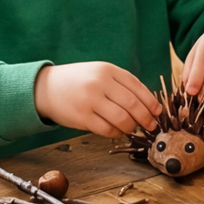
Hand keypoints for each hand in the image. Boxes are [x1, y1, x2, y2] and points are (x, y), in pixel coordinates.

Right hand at [35, 61, 160, 135]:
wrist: (46, 88)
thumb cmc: (78, 82)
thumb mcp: (99, 73)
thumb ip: (120, 84)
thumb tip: (147, 105)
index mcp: (107, 70)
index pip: (137, 87)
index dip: (151, 102)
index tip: (157, 112)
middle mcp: (100, 83)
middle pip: (132, 104)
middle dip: (145, 118)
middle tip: (151, 125)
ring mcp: (90, 100)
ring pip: (122, 119)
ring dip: (131, 127)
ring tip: (131, 128)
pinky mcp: (82, 117)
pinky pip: (107, 129)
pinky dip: (116, 133)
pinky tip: (116, 131)